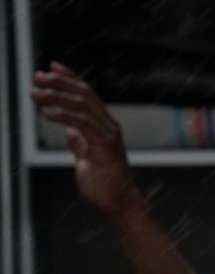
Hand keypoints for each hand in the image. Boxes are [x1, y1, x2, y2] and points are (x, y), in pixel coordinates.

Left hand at [31, 62, 144, 217]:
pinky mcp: (105, 146)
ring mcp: (109, 135)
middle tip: (38, 77)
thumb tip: (70, 130)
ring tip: (36, 94)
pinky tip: (47, 114)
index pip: (87, 95)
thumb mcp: (87, 159)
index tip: (51, 68)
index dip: (69, 79)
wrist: (119, 205)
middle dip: (59, 83)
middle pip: (84, 94)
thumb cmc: (105, 186)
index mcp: (105, 126)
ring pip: (82, 106)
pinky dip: (63, 116)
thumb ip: (80, 143)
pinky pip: (83, 124)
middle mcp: (109, 126)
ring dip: (56, 97)